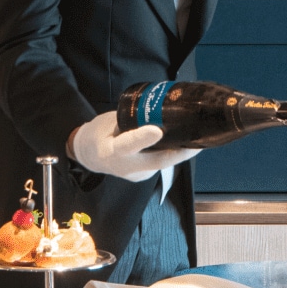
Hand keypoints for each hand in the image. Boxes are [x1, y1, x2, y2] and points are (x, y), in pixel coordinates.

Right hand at [68, 111, 200, 181]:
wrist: (88, 157)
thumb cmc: (97, 135)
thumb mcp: (106, 122)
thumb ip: (127, 120)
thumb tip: (153, 112)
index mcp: (110, 152)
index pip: (127, 145)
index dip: (143, 139)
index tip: (157, 131)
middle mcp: (126, 168)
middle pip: (156, 161)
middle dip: (180, 152)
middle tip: (198, 142)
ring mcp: (137, 175)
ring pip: (161, 163)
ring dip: (180, 152)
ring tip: (197, 138)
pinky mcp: (144, 175)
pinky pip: (160, 162)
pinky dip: (171, 152)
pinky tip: (183, 142)